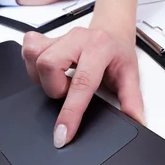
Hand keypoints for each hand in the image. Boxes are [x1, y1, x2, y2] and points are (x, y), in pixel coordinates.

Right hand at [22, 26, 143, 147]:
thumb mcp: (130, 75)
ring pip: (35, 57)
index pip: (82, 83)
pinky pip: (28, 49)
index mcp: (100, 48)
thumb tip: (136, 122)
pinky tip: (48, 72)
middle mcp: (78, 39)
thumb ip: (132, 101)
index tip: (63, 135)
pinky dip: (33, 65)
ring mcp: (61, 36)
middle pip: (49, 65)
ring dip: (44, 78)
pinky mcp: (48, 37)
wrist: (113, 29)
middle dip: (55, 88)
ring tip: (61, 81)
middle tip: (69, 91)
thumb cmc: (119, 52)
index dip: (71, 112)